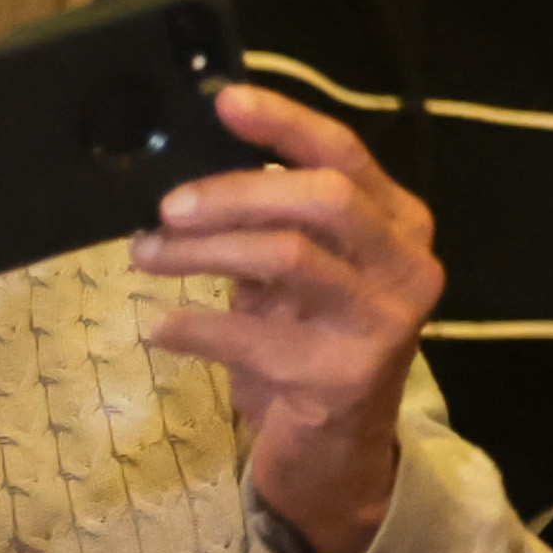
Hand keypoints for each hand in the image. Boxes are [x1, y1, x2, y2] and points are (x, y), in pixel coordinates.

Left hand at [134, 84, 440, 552]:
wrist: (337, 450)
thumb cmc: (310, 343)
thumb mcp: (299, 276)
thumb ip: (271, 225)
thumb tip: (194, 175)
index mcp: (400, 224)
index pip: (345, 155)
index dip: (284, 122)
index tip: (223, 101)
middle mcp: (407, 264)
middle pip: (323, 199)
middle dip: (236, 192)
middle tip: (167, 207)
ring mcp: (382, 322)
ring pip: (289, 257)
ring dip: (204, 251)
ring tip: (145, 255)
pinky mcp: (343, 377)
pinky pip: (252, 338)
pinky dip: (195, 326)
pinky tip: (160, 326)